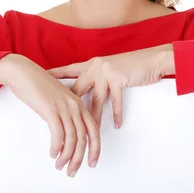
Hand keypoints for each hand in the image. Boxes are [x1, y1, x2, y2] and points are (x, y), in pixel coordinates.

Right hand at [0, 54, 100, 176]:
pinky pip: (58, 134)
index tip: (92, 163)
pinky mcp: (51, 110)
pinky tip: (53, 154)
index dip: (95, 149)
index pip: (94, 130)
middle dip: (80, 158)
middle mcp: (75, 106)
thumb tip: (66, 135)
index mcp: (79, 104)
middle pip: (85, 138)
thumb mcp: (58, 100)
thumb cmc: (38, 86)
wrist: (24, 72)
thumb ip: (65, 114)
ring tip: (60, 165)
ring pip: (72, 139)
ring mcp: (64, 107)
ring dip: (66, 156)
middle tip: (72, 171)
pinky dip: (57, 147)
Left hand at [47, 45, 173, 129]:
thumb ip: (97, 78)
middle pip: (77, 90)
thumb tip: (86, 91)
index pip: (68, 70)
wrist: (153, 58)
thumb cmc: (132, 65)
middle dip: (69, 106)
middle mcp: (96, 67)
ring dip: (94, 119)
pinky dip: (116, 114)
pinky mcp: (118, 78)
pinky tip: (116, 125)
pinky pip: (115, 101)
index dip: (54, 74)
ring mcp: (106, 72)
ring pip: (95, 101)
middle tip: (57, 119)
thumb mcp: (110, 68)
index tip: (40, 76)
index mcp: (91, 64)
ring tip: (89, 134)